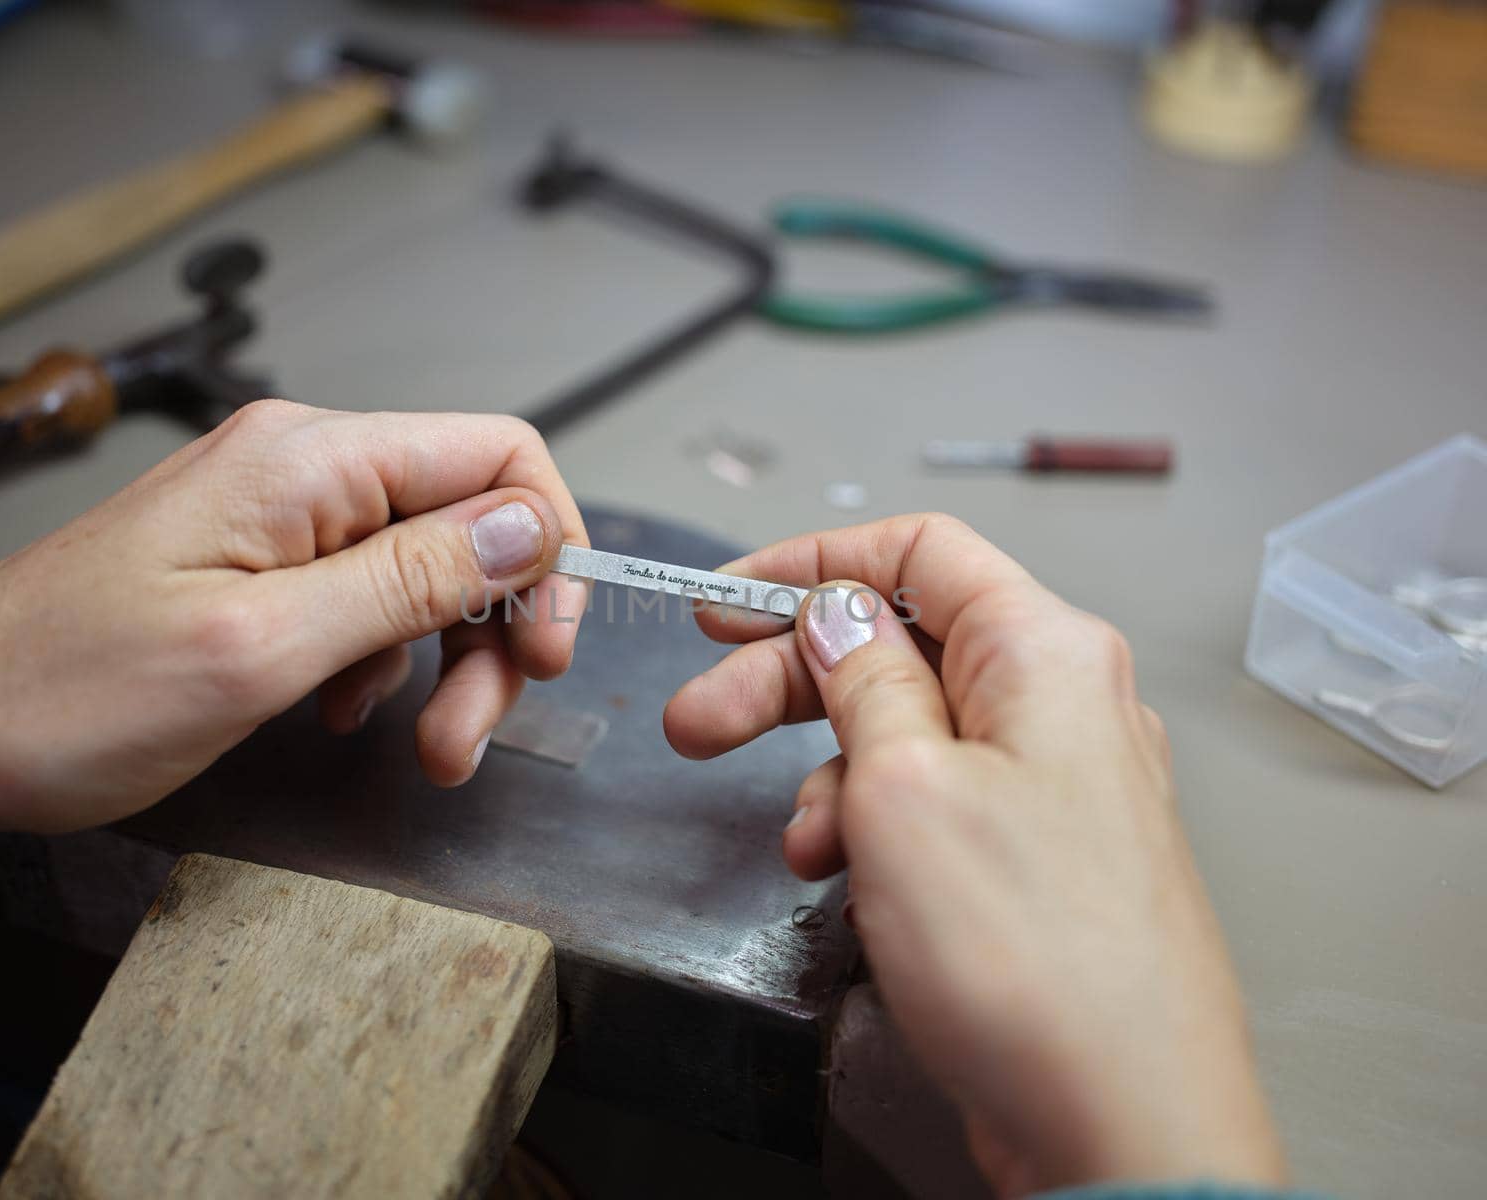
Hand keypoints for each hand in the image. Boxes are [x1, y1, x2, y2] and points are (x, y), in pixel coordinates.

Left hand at [0, 401, 586, 840]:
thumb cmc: (64, 691)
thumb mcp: (262, 647)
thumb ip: (408, 579)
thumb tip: (531, 526)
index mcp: (308, 463)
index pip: (496, 452)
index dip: (549, 546)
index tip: (548, 647)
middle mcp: (303, 470)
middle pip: (470, 522)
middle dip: (495, 631)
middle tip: (473, 732)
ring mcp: (279, 516)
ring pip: (426, 570)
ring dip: (445, 663)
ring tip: (424, 749)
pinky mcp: (260, 563)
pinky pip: (368, 599)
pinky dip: (383, 665)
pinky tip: (348, 714)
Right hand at [664, 514, 1283, 1195]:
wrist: (1123, 1125)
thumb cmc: (1036, 959)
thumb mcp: (903, 785)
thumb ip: (864, 678)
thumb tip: (838, 614)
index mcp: (1045, 652)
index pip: (920, 551)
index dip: (812, 564)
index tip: (728, 602)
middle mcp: (1063, 706)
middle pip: (901, 647)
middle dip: (790, 682)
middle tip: (702, 719)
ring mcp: (1057, 787)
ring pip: (911, 736)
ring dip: (831, 775)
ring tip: (801, 844)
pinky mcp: (1040, 861)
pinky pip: (937, 809)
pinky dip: (877, 831)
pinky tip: (849, 881)